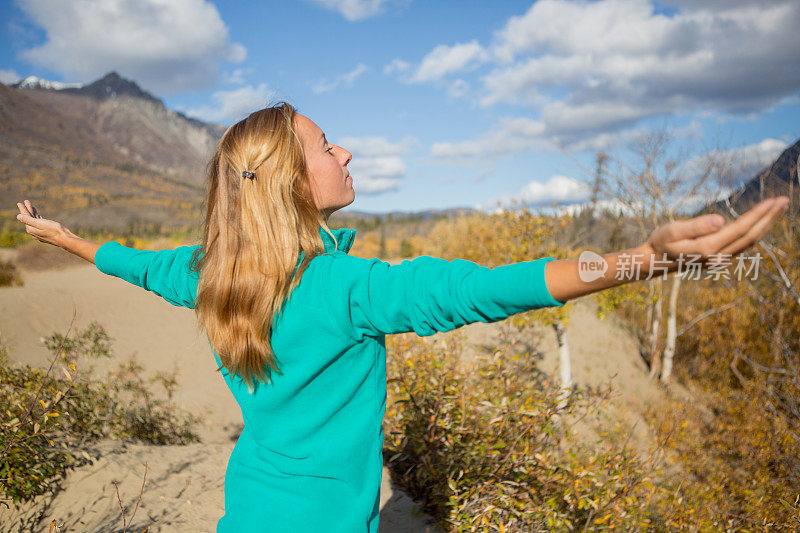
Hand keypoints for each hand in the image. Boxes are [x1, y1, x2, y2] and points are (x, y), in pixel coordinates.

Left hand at [15, 200, 68, 246]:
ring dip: (33, 213)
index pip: (25, 217)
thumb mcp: (40, 224)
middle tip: (26, 201)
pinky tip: (38, 215)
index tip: (20, 203)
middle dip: (27, 210)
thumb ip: (28, 220)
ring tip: (32, 206)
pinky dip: (37, 218)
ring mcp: (40, 232)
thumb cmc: (53, 230)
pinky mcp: (46, 232)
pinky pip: (39, 223)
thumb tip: (18, 216)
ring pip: (34, 221)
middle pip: (29, 219)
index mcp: (31, 229)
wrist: (65, 239)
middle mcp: (34, 232)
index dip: (23, 209)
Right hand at [641, 196, 789, 272]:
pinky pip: (743, 244)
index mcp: (708, 248)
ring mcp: (720, 259)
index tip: (773, 201)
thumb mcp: (672, 230)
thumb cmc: (661, 241)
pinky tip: (762, 222)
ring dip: (766, 224)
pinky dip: (756, 232)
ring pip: (750, 241)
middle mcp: (718, 256)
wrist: (655, 261)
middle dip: (769, 218)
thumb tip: (721, 220)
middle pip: (751, 235)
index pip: (741, 229)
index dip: (758, 214)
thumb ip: (696, 225)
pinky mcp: (719, 258)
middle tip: (784, 201)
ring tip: (778, 208)